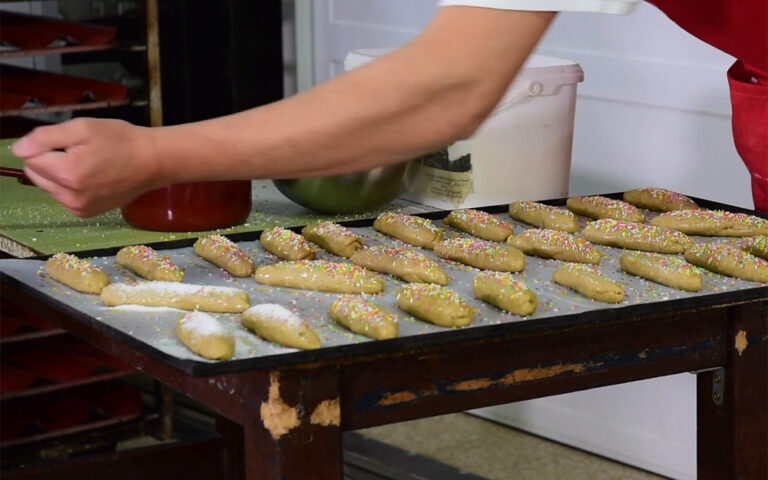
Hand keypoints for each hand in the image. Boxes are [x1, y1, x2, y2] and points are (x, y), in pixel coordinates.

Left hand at [12, 118, 160, 216]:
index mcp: (68, 173)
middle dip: (50, 161)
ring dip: (59, 174)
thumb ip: (45, 137)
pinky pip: (63, 196)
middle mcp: (70, 196)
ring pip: (48, 186)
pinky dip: (70, 186)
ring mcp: (78, 208)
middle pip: (36, 174)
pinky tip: (92, 178)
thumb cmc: (121, 140)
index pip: (29, 157)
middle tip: (79, 152)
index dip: (46, 144)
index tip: (70, 141)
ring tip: (88, 164)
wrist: (152, 162)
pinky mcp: (85, 214)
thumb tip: (18, 150)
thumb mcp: (83, 127)